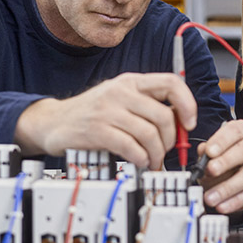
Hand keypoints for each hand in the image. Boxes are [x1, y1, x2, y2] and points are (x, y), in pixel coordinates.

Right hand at [14, 72, 195, 168]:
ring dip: (156, 154)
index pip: (171, 83)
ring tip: (152, 161)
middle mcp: (121, 92)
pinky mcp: (97, 130)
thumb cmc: (91, 113)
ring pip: (150, 134)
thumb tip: (182, 124)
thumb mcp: (120, 99)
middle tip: (166, 151)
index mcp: (131, 82)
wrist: (53, 121)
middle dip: (171, 140)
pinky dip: (141, 158)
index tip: (190, 123)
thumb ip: (148, 106)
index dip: (187, 104)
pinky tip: (139, 161)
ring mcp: (108, 110)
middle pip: (164, 115)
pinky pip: (131, 147)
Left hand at [198, 119, 242, 214]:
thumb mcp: (211, 152)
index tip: (209, 151)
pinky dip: (236, 201)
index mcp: (242, 131)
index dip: (221, 141)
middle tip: (210, 171)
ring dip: (227, 189)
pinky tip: (223, 205)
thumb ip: (205, 152)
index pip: (234, 131)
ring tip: (211, 198)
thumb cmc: (223, 159)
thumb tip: (202, 155)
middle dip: (225, 162)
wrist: (238, 173)